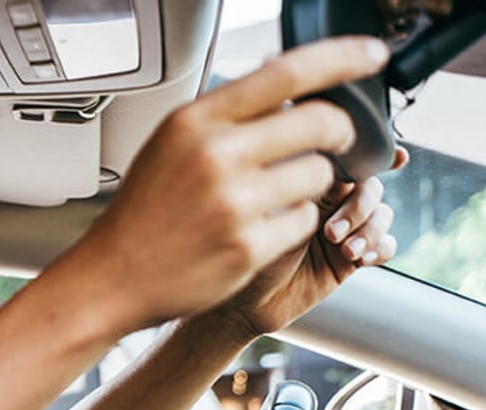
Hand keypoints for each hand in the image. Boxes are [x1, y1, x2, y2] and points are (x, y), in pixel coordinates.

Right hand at [56, 37, 390, 332]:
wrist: (114, 276)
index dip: (342, 59)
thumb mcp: (172, 144)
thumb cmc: (145, 212)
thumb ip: (226, 115)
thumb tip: (287, 87)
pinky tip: (263, 228)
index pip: (287, 73)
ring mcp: (234, 203)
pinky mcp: (249, 246)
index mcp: (196, 120)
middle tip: (339, 140)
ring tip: (278, 195)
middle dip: (342, 131)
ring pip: (319, 175)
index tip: (371, 57)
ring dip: (313, 184)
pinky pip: (304, 220)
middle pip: (321, 121)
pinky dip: (295, 223)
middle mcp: (215, 155)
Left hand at [214, 146, 404, 337]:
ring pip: (381, 215)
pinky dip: (380, 248)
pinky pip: (384, 246)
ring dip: (370, 230)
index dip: (373, 156)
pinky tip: (360, 259)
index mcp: (307, 184)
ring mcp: (342, 231)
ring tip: (345, 251)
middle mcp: (328, 204)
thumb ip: (300, 187)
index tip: (396, 158)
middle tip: (331, 233)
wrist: (243, 302)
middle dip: (360, 206)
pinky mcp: (350, 259)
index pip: (346, 162)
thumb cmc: (242, 252)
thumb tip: (328, 162)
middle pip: (370, 188)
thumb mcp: (268, 213)